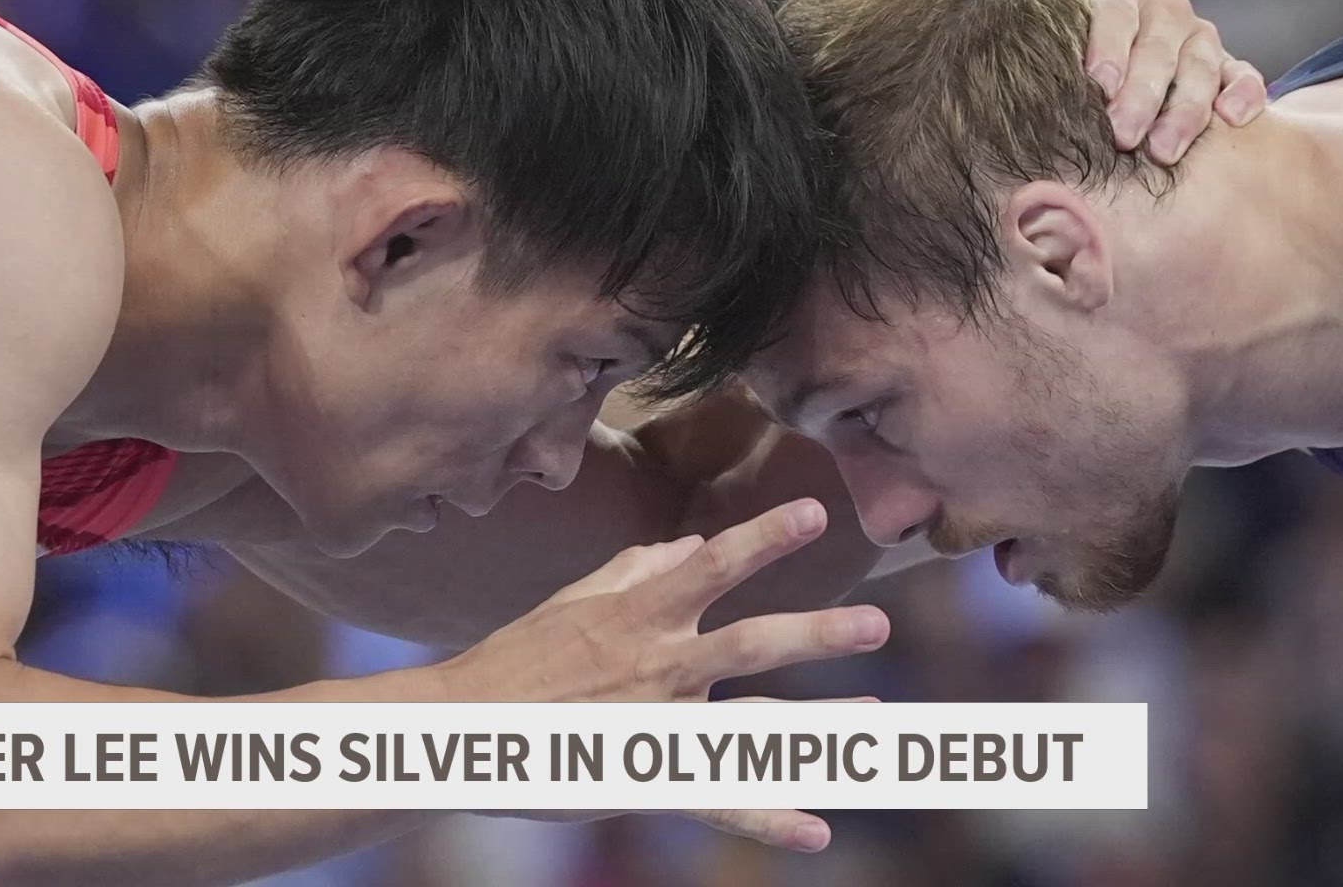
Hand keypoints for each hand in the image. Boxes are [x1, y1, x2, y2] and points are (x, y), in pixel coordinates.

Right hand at [440, 498, 889, 850]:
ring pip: (752, 723)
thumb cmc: (518, 656)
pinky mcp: (649, 777)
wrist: (464, 728)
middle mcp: (658, 664)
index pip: (713, 564)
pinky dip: (770, 818)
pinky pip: (719, 800)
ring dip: (820, 724)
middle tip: (877, 624)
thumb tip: (691, 542)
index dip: (764, 537)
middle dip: (817, 634)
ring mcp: (659, 724)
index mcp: (639, 613)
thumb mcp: (575, 600)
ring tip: (877, 723)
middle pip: (752, 644)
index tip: (816, 512)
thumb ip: (637, 569)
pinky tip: (818, 830)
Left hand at [991, 0, 1266, 165]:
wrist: (1108, 76)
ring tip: (1164, 151)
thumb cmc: (1067, 51)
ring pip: (1200, 67)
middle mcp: (1161, 9)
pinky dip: (1241, 94)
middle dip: (1142, 94)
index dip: (1108, 44)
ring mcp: (1197, 38)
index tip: (1097, 84)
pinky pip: (1241, 76)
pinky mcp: (1226, 68)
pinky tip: (1232, 118)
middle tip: (1123, 136)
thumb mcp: (1051, 19)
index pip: (1115, 7)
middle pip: (1157, 46)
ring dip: (1185, 110)